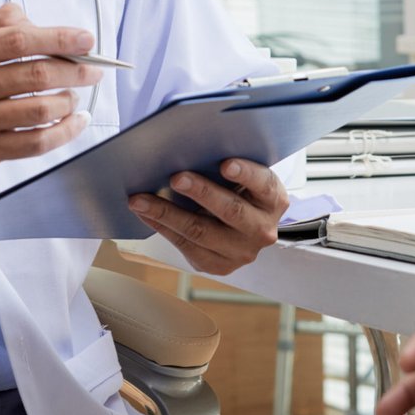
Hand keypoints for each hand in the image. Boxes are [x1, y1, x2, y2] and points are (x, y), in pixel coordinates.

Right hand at [0, 3, 101, 193]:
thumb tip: (34, 22)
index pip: (17, 39)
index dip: (58, 37)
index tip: (85, 39)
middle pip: (36, 74)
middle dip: (75, 69)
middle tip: (93, 68)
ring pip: (40, 109)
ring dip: (70, 100)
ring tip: (76, 94)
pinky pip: (36, 142)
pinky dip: (65, 132)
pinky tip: (76, 121)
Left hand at [128, 158, 289, 275]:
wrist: (245, 228)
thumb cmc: (239, 191)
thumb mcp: (245, 177)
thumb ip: (228, 165)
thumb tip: (188, 148)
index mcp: (273, 199)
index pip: (263, 183)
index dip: (245, 173)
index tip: (225, 164)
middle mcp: (262, 228)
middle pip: (230, 210)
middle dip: (201, 192)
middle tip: (175, 178)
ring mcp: (242, 251)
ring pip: (201, 232)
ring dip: (167, 213)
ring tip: (141, 200)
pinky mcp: (220, 266)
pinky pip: (186, 246)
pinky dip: (162, 228)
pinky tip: (145, 214)